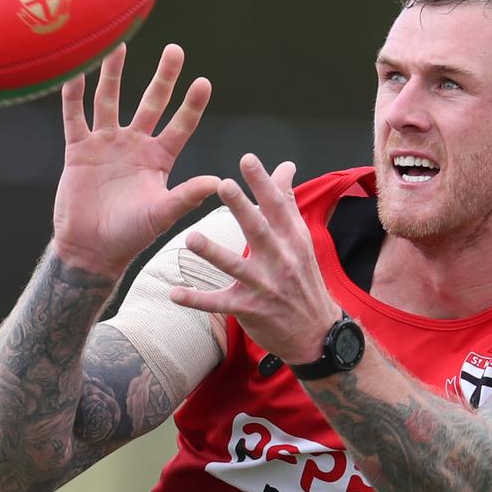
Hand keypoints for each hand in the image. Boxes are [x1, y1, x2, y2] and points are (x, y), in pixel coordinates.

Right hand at [52, 43, 219, 276]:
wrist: (91, 249)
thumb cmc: (130, 235)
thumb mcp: (162, 213)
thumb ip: (187, 196)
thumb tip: (219, 182)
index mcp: (158, 158)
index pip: (181, 125)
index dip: (192, 104)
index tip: (203, 81)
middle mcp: (134, 145)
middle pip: (151, 102)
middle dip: (163, 77)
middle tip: (175, 49)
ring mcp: (106, 144)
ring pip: (110, 100)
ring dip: (114, 74)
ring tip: (119, 44)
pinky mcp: (78, 149)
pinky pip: (75, 116)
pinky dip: (73, 94)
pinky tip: (73, 70)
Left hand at [169, 153, 343, 364]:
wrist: (317, 333)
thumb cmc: (303, 279)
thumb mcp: (300, 240)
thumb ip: (287, 202)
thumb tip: (285, 166)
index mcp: (291, 239)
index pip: (277, 206)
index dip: (262, 182)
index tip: (247, 159)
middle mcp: (280, 260)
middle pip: (258, 230)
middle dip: (241, 208)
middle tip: (223, 184)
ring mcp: (264, 286)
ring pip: (235, 266)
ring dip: (213, 252)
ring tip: (190, 237)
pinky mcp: (249, 309)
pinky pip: (219, 303)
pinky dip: (196, 299)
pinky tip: (174, 293)